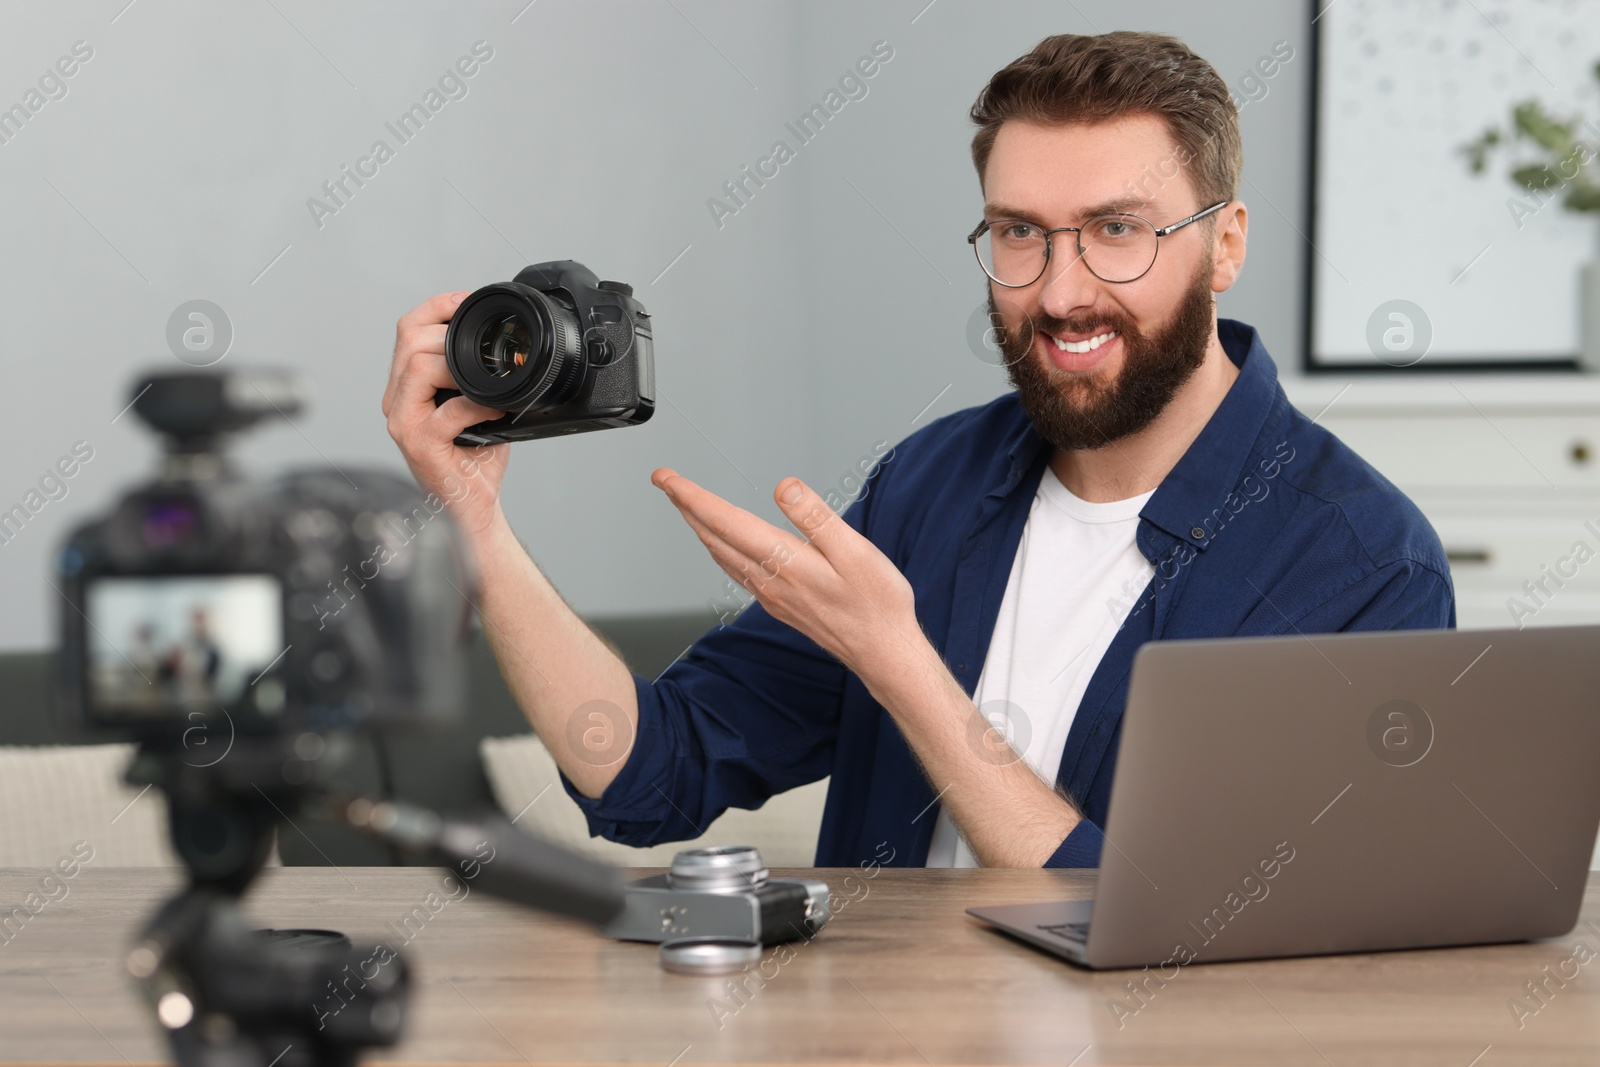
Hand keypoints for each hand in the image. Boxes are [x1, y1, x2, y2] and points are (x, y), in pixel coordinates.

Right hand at [382, 291, 511, 538]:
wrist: (471, 504)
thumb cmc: (473, 457)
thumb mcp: (473, 403)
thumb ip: (472, 373)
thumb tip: (501, 340)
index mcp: (405, 386)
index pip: (407, 329)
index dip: (436, 307)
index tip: (466, 301)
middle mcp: (396, 401)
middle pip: (410, 341)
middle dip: (449, 332)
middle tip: (483, 348)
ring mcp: (403, 423)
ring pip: (419, 367)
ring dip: (459, 366)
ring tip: (486, 381)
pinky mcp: (419, 444)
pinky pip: (448, 411)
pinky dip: (477, 405)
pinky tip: (496, 410)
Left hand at [651, 468, 924, 680]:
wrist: (883, 653)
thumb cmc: (877, 603)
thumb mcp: (855, 551)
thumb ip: (815, 517)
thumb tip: (783, 486)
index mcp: (784, 561)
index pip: (724, 521)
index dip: (691, 496)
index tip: (667, 477)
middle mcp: (769, 580)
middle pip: (714, 537)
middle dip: (686, 506)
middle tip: (666, 481)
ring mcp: (771, 596)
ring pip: (721, 556)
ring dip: (700, 527)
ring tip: (686, 506)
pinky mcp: (780, 605)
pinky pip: (737, 572)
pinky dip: (720, 550)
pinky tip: (722, 546)